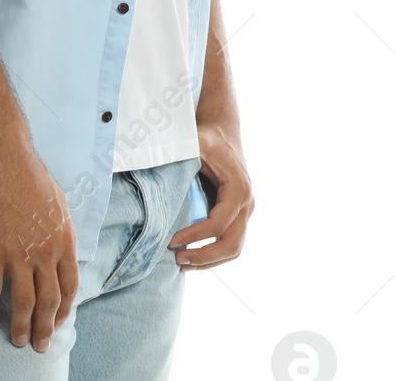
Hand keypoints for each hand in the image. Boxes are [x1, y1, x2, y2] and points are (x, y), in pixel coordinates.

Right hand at [0, 146, 79, 351]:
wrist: (5, 163)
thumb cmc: (32, 179)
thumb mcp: (60, 205)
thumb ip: (61, 234)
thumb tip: (61, 255)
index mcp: (65, 240)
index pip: (70, 285)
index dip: (64, 309)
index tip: (57, 322)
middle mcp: (45, 252)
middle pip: (48, 300)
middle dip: (44, 327)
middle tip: (39, 345)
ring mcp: (18, 254)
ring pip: (22, 302)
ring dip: (19, 326)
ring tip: (16, 340)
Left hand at [166, 120, 253, 268]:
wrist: (223, 132)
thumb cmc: (209, 138)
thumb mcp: (195, 142)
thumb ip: (179, 154)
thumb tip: (148, 165)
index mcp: (238, 188)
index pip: (219, 224)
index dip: (195, 236)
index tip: (171, 241)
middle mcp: (246, 203)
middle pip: (232, 244)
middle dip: (204, 257)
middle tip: (177, 259)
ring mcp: (244, 211)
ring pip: (234, 249)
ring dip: (209, 262)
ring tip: (182, 263)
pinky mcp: (238, 216)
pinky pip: (231, 243)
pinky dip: (213, 256)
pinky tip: (192, 257)